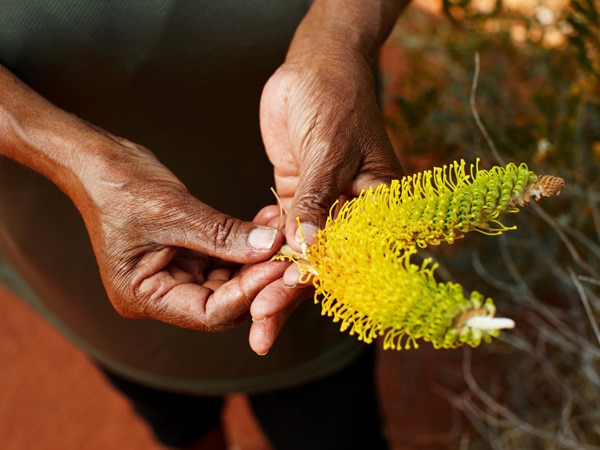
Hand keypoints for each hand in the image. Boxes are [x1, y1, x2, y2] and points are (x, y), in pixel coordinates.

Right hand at [77, 134, 286, 331]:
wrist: (98, 161)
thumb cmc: (119, 186)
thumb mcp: (174, 212)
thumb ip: (223, 234)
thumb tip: (269, 248)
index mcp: (144, 296)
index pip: (208, 312)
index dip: (247, 294)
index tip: (277, 269)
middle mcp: (161, 293)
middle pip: (223, 301)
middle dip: (257, 276)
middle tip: (289, 254)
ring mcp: (175, 274)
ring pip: (229, 279)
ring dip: (257, 256)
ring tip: (283, 231)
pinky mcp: (187, 255)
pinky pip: (225, 256)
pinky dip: (246, 242)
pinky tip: (267, 222)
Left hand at [254, 15, 404, 348]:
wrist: (317, 65)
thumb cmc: (335, 97)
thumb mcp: (328, 148)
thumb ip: (318, 201)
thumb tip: (307, 253)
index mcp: (378, 205)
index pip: (352, 258)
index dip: (318, 284)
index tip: (284, 302)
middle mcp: (352, 214)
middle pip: (322, 266)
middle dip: (290, 297)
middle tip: (259, 331)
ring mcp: (323, 208)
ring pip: (300, 256)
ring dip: (275, 286)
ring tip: (251, 320)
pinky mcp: (299, 197)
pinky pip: (283, 235)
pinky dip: (266, 254)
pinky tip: (248, 274)